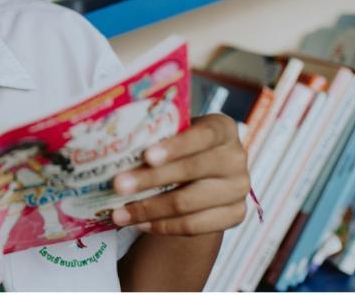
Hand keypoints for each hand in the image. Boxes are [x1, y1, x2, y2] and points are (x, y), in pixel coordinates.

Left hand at [111, 114, 249, 235]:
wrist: (201, 171)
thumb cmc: (178, 144)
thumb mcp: (172, 131)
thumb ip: (156, 134)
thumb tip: (115, 143)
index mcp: (222, 128)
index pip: (202, 136)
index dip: (175, 147)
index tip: (146, 156)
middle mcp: (236, 157)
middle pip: (190, 171)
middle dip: (150, 179)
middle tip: (118, 185)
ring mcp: (239, 189)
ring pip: (188, 203)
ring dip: (149, 209)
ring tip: (119, 213)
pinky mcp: (235, 215)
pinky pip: (194, 226)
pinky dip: (163, 226)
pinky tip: (140, 224)